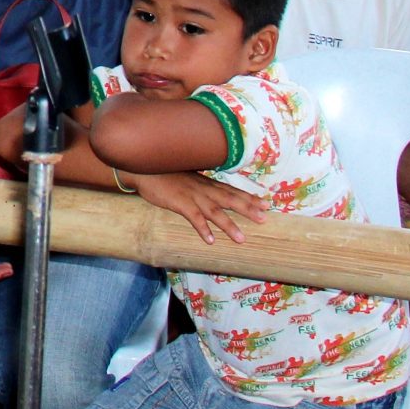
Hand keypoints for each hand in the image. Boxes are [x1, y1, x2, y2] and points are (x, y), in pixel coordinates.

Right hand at [133, 171, 267, 245]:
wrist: (143, 168)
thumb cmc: (163, 173)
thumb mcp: (186, 177)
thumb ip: (199, 184)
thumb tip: (210, 191)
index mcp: (206, 184)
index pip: (232, 190)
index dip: (249, 197)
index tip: (266, 204)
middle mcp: (203, 189)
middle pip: (230, 200)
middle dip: (248, 209)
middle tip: (264, 219)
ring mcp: (192, 196)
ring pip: (215, 212)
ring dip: (229, 225)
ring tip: (241, 239)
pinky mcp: (179, 203)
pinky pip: (193, 218)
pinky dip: (202, 228)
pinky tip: (210, 240)